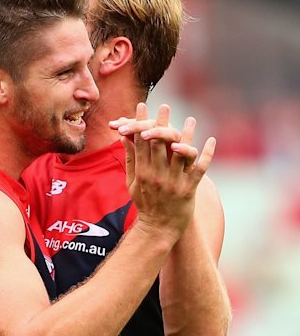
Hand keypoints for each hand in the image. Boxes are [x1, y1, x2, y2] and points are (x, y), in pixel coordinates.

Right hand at [114, 103, 214, 241]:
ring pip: (180, 153)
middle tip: (165, 106)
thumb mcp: (132, 183)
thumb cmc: (145, 204)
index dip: (141, 122)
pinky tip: (211, 140)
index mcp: (142, 173)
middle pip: (159, 144)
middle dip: (161, 123)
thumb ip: (130, 160)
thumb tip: (125, 139)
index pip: (140, 143)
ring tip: (191, 119)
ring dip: (187, 134)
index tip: (142, 107)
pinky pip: (200, 169)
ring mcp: (173, 183)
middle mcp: (157, 176)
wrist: (158, 229)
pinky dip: (207, 154)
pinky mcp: (188, 190)